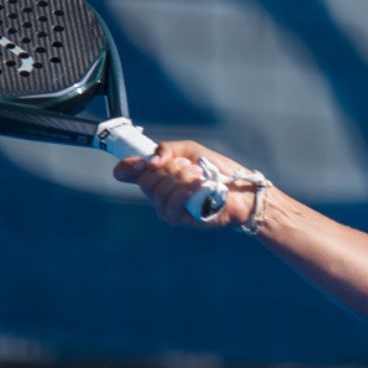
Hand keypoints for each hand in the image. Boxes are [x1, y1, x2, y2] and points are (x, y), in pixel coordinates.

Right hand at [112, 140, 265, 229]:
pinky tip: (200, 186)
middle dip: (169, 170)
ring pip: (158, 192)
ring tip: (200, 176)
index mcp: (157, 173)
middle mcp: (158, 191)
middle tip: (189, 167)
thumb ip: (168, 149)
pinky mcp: (178, 218)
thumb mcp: (191, 150)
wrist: (241, 189)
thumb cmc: (217, 170)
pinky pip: (170, 205)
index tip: (142, 163)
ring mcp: (166, 206)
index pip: (126, 172)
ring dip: (182, 179)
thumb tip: (151, 161)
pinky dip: (185, 192)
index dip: (127, 167)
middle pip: (145, 181)